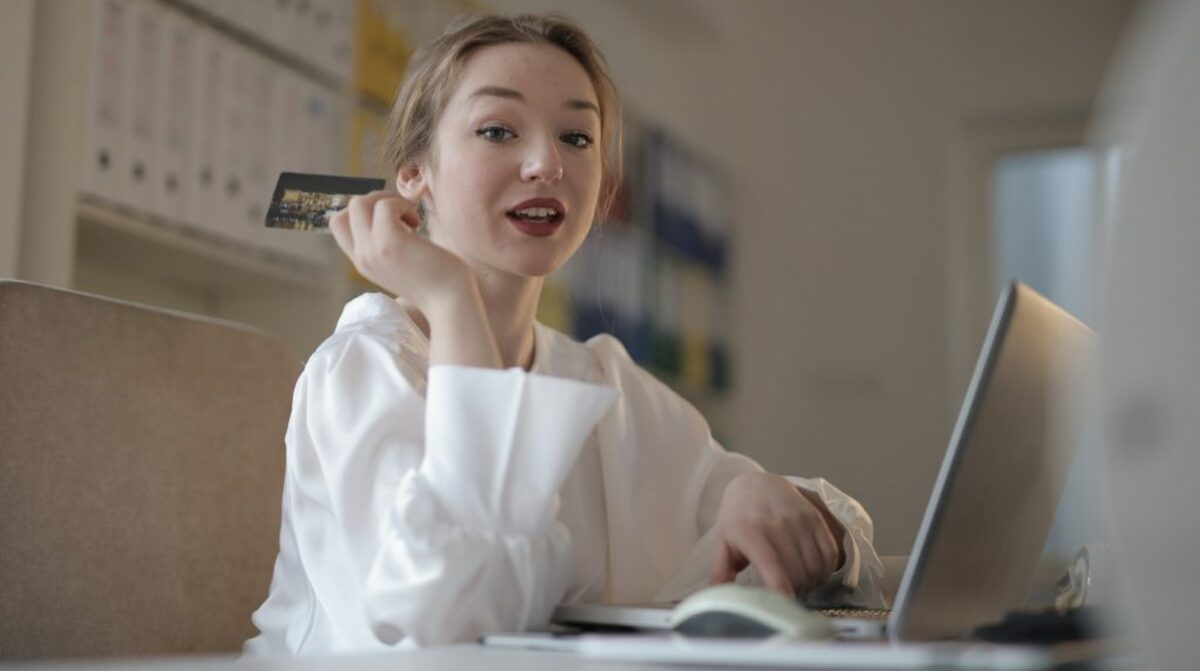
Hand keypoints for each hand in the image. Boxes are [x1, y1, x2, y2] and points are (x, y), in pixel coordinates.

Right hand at [328, 190, 470, 312]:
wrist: (450, 303)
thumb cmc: (436, 280)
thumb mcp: (401, 262)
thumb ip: (386, 244)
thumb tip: (386, 209)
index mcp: (363, 262)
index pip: (340, 224)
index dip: (364, 211)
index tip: (391, 218)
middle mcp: (362, 257)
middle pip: (349, 209)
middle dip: (376, 199)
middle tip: (402, 213)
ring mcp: (372, 250)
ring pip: (359, 203)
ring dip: (390, 200)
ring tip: (411, 219)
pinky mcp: (389, 243)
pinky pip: (385, 206)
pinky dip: (403, 205)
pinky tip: (418, 223)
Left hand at [710, 473, 844, 596]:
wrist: (756, 484)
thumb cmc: (737, 518)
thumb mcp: (723, 543)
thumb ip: (721, 573)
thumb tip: (716, 601)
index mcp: (750, 533)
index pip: (772, 567)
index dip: (782, 591)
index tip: (786, 608)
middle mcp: (777, 524)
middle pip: (798, 573)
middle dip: (795, 592)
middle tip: (787, 596)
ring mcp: (799, 520)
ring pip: (815, 566)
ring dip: (811, 583)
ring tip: (800, 585)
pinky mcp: (815, 518)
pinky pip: (830, 553)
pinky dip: (826, 570)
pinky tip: (814, 573)